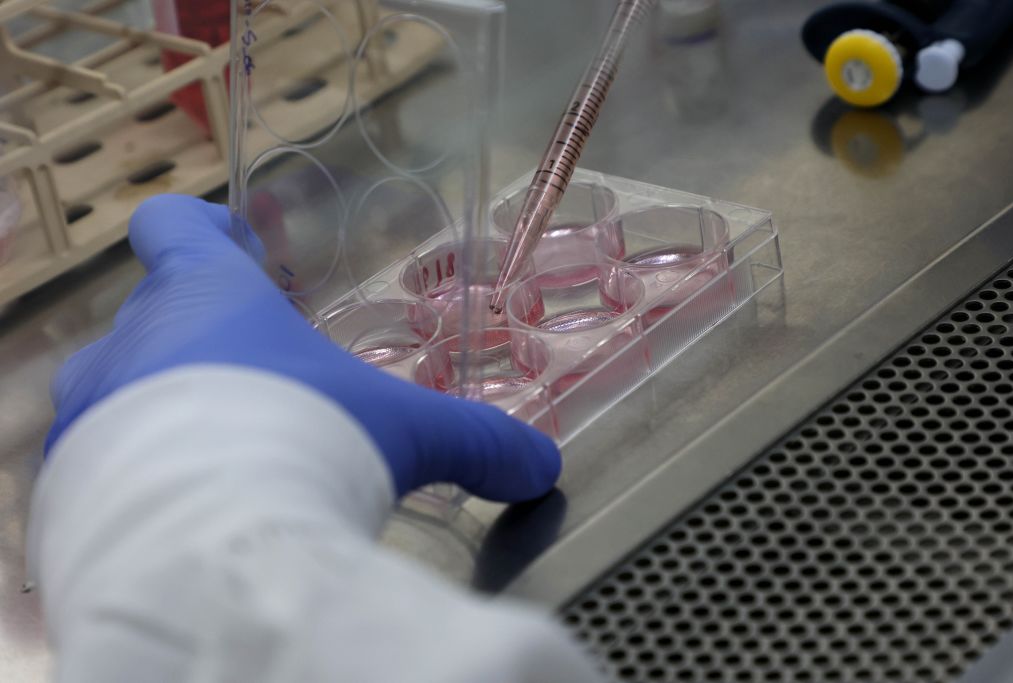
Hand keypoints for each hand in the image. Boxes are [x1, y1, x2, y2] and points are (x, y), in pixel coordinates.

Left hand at [48, 195, 560, 500]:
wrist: (208, 544)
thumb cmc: (302, 442)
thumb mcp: (403, 432)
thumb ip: (475, 441)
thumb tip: (541, 465)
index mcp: (207, 296)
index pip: (172, 226)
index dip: (199, 228)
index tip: (230, 242)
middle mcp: (133, 340)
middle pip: (150, 311)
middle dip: (199, 337)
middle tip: (253, 376)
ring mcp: (90, 410)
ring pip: (116, 387)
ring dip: (159, 405)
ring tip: (216, 447)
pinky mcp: (67, 480)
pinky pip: (97, 460)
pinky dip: (135, 473)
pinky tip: (185, 507)